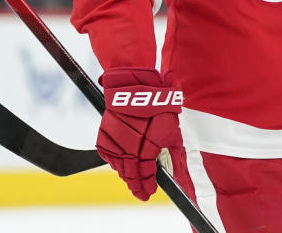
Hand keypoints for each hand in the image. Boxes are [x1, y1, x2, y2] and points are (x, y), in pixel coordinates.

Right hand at [97, 67, 182, 200]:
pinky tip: (122, 162)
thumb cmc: (157, 108)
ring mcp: (114, 145)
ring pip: (118, 167)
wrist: (135, 88)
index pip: (145, 178)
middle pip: (129, 176)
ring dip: (126, 173)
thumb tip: (177, 171)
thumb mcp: (172, 131)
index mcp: (145, 152)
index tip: (149, 194)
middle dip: (136, 185)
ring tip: (133, 177)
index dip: (147, 188)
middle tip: (141, 191)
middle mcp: (127, 151)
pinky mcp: (104, 136)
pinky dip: (115, 161)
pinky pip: (109, 156)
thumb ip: (174, 154)